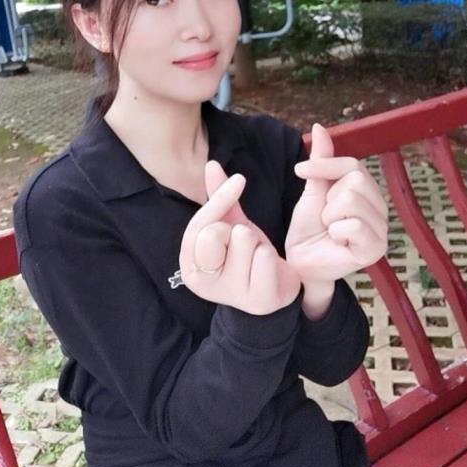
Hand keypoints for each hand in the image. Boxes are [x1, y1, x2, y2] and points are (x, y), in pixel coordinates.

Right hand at [179, 160, 300, 314]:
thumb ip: (219, 198)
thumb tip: (211, 165)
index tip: (239, 181)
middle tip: (244, 245)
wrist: (275, 285)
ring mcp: (229, 295)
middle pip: (215, 234)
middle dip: (237, 231)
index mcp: (190, 265)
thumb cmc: (247, 254)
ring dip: (257, 244)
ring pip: (244, 242)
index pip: (199, 225)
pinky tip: (270, 269)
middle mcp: (203, 284)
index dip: (219, 202)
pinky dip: (271, 257)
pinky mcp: (257, 302)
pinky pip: (264, 259)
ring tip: (257, 257)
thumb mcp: (231, 224)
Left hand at [285, 123, 388, 282]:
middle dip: (328, 199)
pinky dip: (336, 232)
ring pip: (352, 201)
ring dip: (329, 216)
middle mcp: (379, 207)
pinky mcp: (375, 249)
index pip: (353, 164)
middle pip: (355, 181)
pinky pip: (354, 225)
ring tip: (329, 230)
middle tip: (324, 217)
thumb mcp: (312, 190)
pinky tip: (336, 242)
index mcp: (367, 191)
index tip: (299, 170)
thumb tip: (319, 126)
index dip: (324, 165)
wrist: (300, 262)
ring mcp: (381, 229)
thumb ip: (321, 161)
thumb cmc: (308, 228)